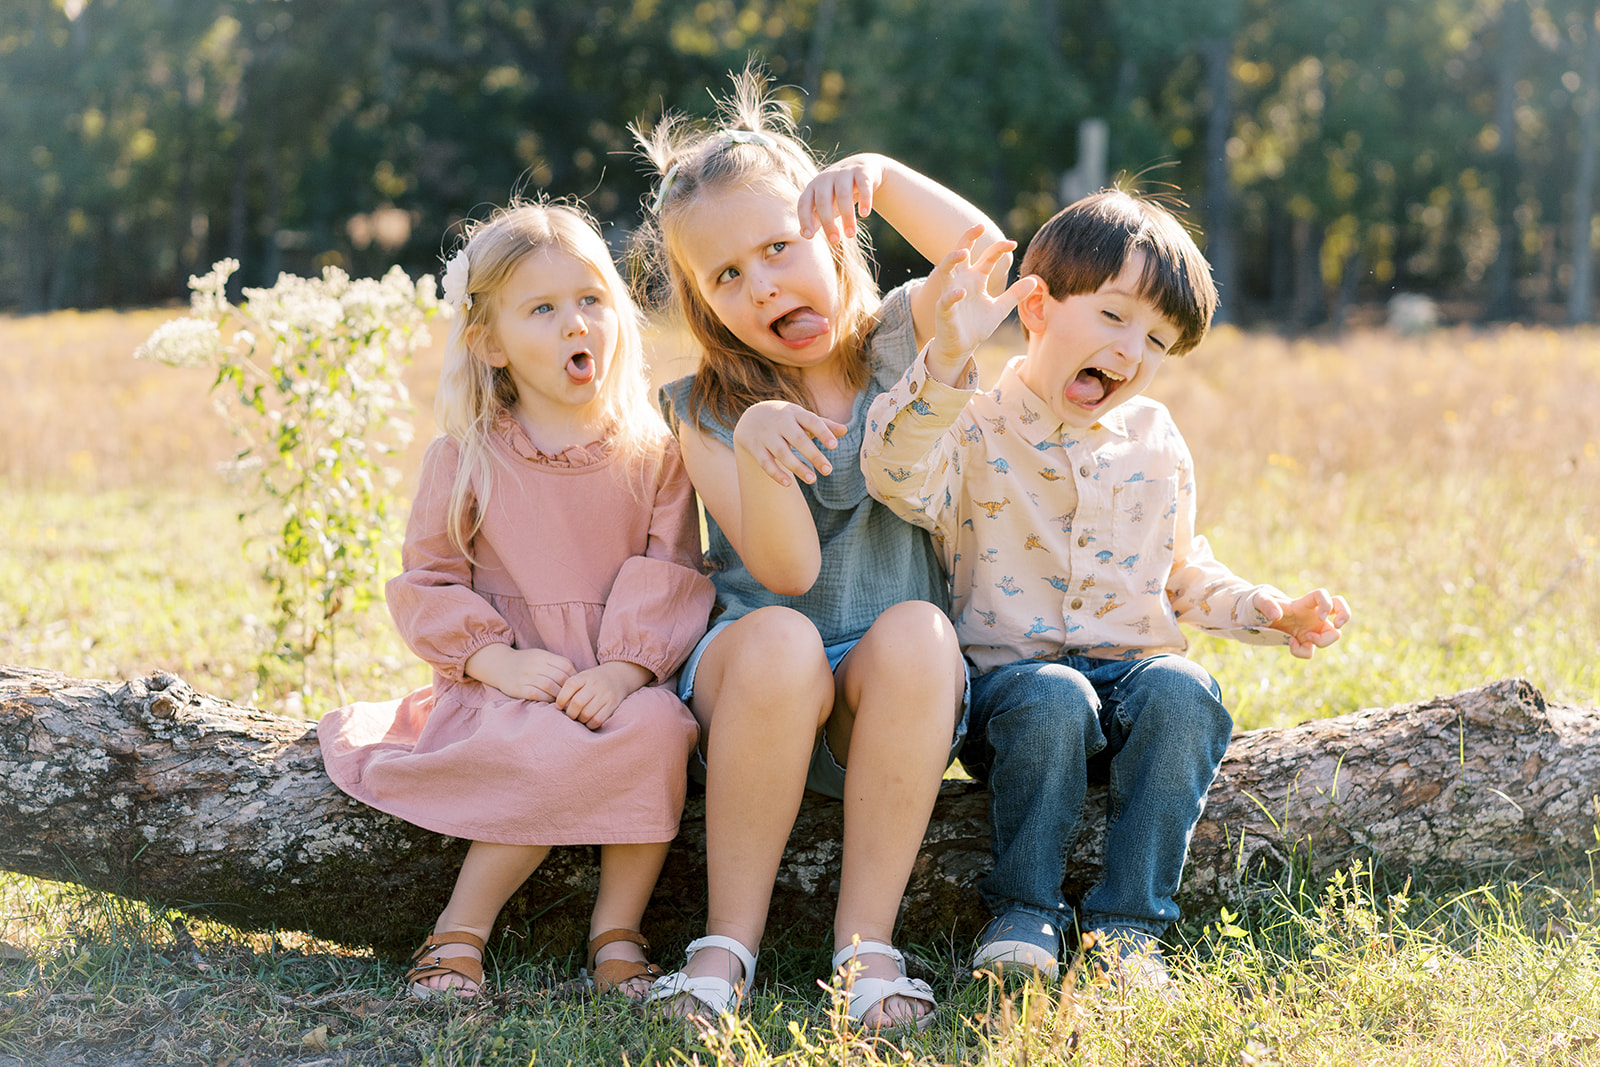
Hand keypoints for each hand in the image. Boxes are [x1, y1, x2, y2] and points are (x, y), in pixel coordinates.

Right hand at [464, 644, 574, 700]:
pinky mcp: (518, 688)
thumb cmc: (524, 663)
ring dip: (559, 696)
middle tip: (573, 698)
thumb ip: (555, 664)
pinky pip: (536, 694)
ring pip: (549, 686)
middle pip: (560, 677)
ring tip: (563, 702)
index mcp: (543, 655)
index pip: (565, 665)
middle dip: (569, 689)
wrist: (499, 664)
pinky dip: (546, 700)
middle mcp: (535, 664)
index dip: (574, 676)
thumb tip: (576, 677)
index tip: (577, 686)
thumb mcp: (539, 657)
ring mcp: (526, 676)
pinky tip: (549, 703)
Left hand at [556, 661, 652, 729]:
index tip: (558, 707)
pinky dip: (590, 724)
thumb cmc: (593, 680)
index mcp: (585, 676)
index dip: (560, 699)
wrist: (618, 676)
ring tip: (579, 718)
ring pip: (587, 713)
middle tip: (570, 715)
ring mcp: (605, 694)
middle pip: (577, 702)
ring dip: (580, 720)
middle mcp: (595, 684)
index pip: (569, 686)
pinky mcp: (612, 705)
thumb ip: (569, 689)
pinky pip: (598, 719)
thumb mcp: (582, 678)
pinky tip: (588, 721)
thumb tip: (557, 707)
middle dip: (570, 713)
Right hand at [732, 400, 849, 486]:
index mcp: (795, 413)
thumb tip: (845, 431)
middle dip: (813, 455)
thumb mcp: (803, 418)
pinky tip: (789, 484)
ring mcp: (766, 435)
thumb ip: (824, 425)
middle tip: (829, 471)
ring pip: (781, 452)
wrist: (752, 416)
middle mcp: (780, 422)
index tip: (834, 446)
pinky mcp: (755, 447)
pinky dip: (776, 473)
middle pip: (797, 439)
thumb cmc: (786, 419)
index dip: (823, 432)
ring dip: (797, 467)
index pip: (811, 421)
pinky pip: (765, 462)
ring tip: (812, 479)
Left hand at [797, 153, 886, 241]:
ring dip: (847, 216)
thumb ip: (815, 218)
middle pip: (823, 201)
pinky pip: (863, 185)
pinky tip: (865, 214)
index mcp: (813, 187)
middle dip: (828, 223)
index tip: (809, 236)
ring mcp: (844, 173)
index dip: (805, 219)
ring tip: (851, 234)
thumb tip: (804, 235)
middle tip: (835, 241)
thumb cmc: (839, 192)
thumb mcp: (826, 204)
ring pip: (843, 194)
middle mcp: (826, 178)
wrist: (864, 169)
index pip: (804, 203)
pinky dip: (864, 200)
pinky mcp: (863, 171)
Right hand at [926, 226, 1038, 377]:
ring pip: (945, 271)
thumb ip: (1015, 295)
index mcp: (975, 279)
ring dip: (951, 259)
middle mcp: (961, 282)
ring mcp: (950, 294)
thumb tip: (1035, 280)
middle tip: (978, 226)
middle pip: (960, 254)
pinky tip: (961, 292)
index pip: (987, 257)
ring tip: (963, 252)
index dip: (998, 248)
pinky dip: (952, 295)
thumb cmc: (976, 326)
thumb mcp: (1000, 309)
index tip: (1012, 243)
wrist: (961, 348)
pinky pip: (946, 300)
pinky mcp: (944, 311)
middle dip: (967, 238)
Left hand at [1252, 588, 1350, 659]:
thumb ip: (1265, 603)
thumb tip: (1276, 615)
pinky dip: (1301, 652)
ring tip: (1306, 638)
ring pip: (1333, 635)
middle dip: (1345, 616)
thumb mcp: (1257, 600)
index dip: (1328, 604)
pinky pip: (1310, 651)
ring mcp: (1311, 628)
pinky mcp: (1304, 641)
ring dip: (1322, 641)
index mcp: (1303, 603)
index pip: (1324, 595)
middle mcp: (1312, 615)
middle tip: (1336, 625)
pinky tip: (1290, 643)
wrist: (1255, 617)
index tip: (1321, 616)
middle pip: (1342, 610)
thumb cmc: (1258, 604)